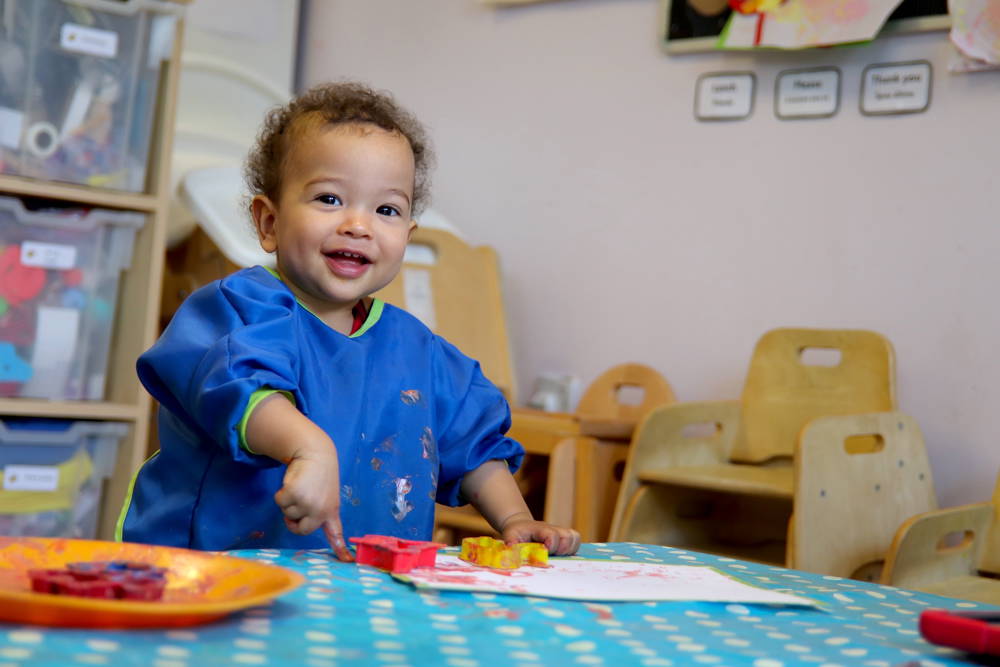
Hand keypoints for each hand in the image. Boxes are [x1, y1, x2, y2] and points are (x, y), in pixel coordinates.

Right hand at [273, 446, 354, 561]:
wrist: (316, 454)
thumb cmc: (320, 475)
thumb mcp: (327, 495)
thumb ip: (322, 512)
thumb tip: (315, 527)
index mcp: (331, 511)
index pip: (336, 534)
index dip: (340, 549)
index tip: (347, 561)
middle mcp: (321, 510)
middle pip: (301, 530)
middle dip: (293, 520)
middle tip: (297, 504)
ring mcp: (308, 503)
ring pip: (288, 514)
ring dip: (288, 502)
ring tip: (301, 487)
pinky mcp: (295, 494)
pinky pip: (280, 502)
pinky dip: (281, 493)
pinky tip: (293, 482)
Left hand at [500, 512, 580, 555]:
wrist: (522, 526)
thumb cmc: (516, 533)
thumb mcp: (510, 535)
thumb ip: (511, 542)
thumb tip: (511, 548)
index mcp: (540, 529)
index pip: (552, 534)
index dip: (552, 543)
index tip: (547, 551)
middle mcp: (554, 530)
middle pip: (568, 536)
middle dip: (563, 548)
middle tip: (553, 555)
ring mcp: (561, 534)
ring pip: (575, 538)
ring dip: (569, 549)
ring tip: (558, 556)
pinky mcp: (565, 539)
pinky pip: (576, 542)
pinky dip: (572, 549)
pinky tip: (561, 556)